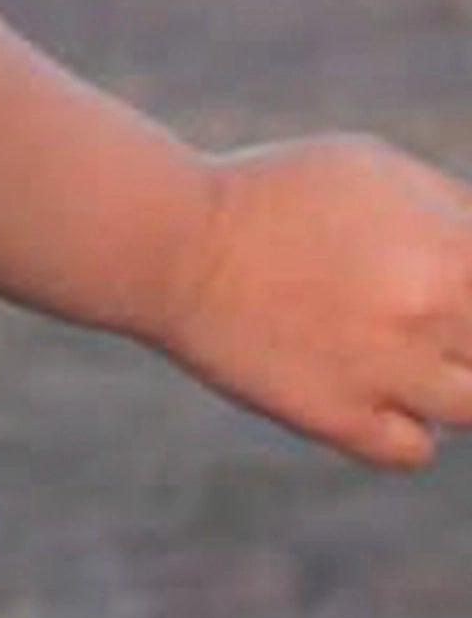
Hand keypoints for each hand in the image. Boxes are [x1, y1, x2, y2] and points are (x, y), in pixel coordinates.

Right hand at [154, 132, 471, 468]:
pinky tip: (379, 389)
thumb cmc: (275, 193)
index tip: (451, 290)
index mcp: (449, 250)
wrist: (174, 243)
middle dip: (464, 329)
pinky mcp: (339, 418)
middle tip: (415, 315)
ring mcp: (386, 374)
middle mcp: (428, 316)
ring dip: (452, 381)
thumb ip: (453, 209)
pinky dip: (409, 427)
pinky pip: (416, 449)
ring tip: (407, 352)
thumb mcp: (374, 168)